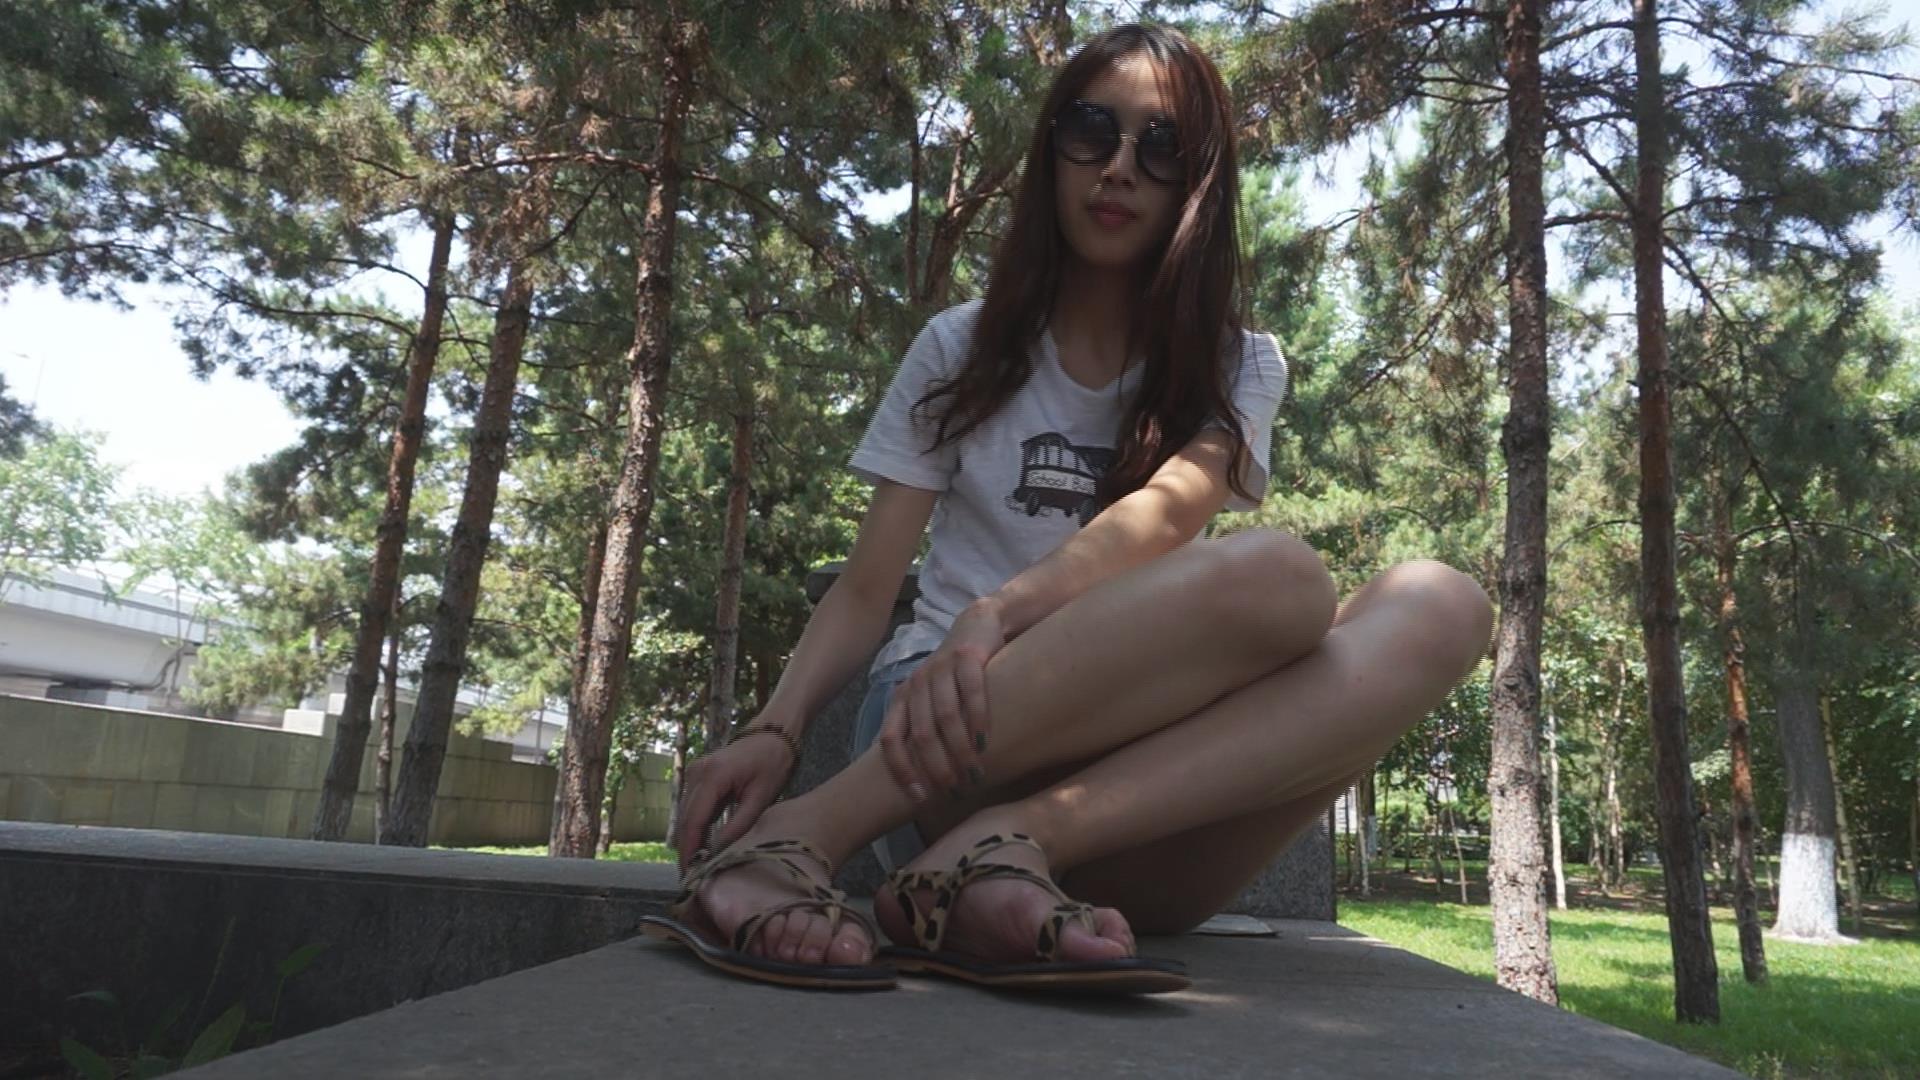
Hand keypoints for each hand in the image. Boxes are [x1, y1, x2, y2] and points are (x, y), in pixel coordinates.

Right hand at [671, 722, 796, 869]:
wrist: (774, 734)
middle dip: (686, 849)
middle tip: (690, 877)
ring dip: (689, 839)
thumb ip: (739, 825)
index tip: (690, 873)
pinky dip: (695, 826)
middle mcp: (697, 772)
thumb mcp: (761, 797)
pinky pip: (693, 806)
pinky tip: (700, 846)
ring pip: (686, 813)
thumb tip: (719, 852)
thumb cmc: (773, 762)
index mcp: (713, 776)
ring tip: (694, 867)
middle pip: (685, 819)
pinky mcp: (699, 775)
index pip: (694, 820)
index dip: (690, 849)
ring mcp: (696, 772)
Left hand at [879, 600, 1004, 802]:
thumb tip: (922, 778)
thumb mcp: (931, 698)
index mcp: (902, 697)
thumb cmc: (954, 674)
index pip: (890, 739)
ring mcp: (940, 668)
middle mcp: (916, 683)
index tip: (919, 797)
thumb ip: (923, 727)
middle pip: (920, 734)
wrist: (977, 625)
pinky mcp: (966, 657)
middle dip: (936, 767)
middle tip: (954, 790)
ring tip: (974, 773)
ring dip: (959, 750)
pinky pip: (972, 692)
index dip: (902, 770)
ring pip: (945, 717)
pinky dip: (978, 719)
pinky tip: (984, 740)